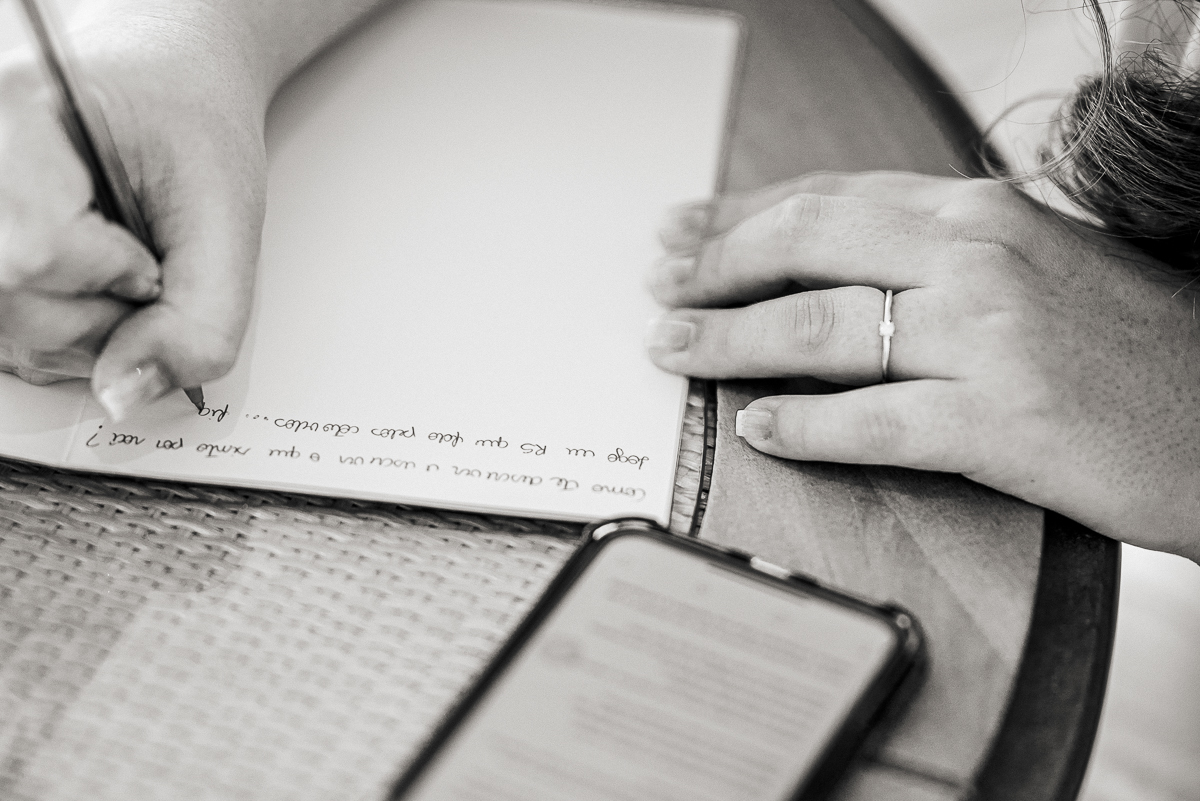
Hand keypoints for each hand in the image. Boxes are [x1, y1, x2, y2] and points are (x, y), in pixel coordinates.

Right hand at [0, 10, 267, 416]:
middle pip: (6, 298)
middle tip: (141, 268)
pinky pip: (3, 325)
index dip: (107, 277)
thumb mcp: (227, 219)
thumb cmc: (190, 130)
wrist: (167, 96)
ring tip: (117, 268)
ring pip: (1, 324)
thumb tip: (124, 396)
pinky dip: (56, 328)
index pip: (29, 252)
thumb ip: (199, 320)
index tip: (149, 258)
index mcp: (18, 116)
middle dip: (97, 316)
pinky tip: (85, 283)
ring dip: (79, 328)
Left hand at [646, 172, 1199, 560]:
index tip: (685, 230)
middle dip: (716, 266)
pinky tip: (759, 430)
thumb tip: (835, 264)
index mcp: (980, 212)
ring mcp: (987, 338)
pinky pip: (873, 422)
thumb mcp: (1036, 261)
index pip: (830, 199)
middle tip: (661, 287)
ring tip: (674, 350)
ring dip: (729, 342)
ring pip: (819, 330)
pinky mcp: (1000, 421)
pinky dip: (804, 429)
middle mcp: (977, 258)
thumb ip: (938, 253)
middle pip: (805, 247)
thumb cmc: (1130, 344)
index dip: (742, 214)